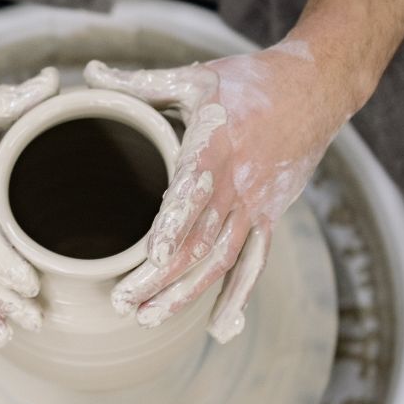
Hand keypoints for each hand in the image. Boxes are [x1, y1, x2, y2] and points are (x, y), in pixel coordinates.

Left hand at [84, 40, 351, 342]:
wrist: (316, 89)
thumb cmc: (248, 83)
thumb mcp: (194, 77)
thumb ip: (139, 83)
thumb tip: (88, 74)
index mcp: (215, 148)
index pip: (192, 193)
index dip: (173, 227)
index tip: (153, 257)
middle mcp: (238, 185)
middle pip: (199, 240)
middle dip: (163, 278)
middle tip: (124, 304)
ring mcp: (256, 206)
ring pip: (221, 260)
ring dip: (187, 295)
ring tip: (149, 320)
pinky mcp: (269, 217)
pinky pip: (253, 263)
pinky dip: (238, 297)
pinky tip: (219, 328)